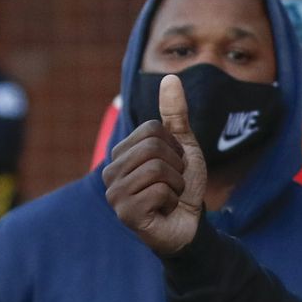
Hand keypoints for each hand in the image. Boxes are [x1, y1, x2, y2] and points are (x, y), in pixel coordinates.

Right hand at [104, 74, 205, 255]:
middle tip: (173, 184)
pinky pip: (159, 191)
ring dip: (176, 184)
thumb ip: (175, 114)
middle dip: (176, 167)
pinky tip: (165, 210)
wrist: (191, 225)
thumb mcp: (183, 146)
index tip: (173, 167)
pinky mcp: (125, 214)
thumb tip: (170, 77)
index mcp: (120, 153)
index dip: (174, 148)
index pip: (153, 130)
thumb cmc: (183, 186)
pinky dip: (173, 200)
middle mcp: (111, 172)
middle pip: (154, 148)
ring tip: (169, 196)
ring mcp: (115, 194)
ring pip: (156, 169)